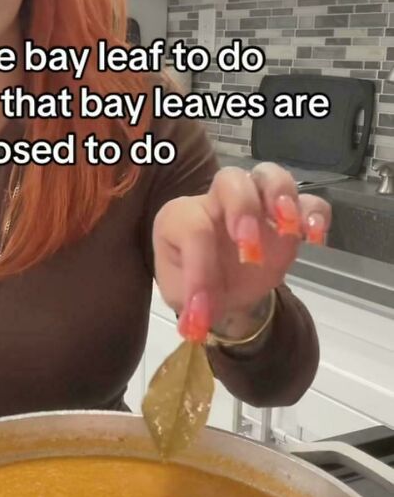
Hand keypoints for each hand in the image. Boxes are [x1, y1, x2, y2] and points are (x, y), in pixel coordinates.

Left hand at [152, 162, 331, 341]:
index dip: (200, 267)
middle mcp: (217, 202)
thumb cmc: (194, 287)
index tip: (204, 307)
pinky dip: (315, 214)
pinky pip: (308, 202)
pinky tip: (316, 238)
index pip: (192, 228)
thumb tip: (197, 319)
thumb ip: (187, 299)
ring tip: (288, 225)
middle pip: (231, 179)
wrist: (223, 292)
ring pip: (269, 176)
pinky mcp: (288, 220)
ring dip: (281, 195)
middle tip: (249, 246)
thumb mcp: (179, 296)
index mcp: (181, 217)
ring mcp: (256, 206)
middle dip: (243, 207)